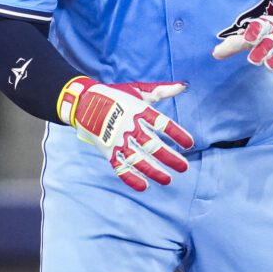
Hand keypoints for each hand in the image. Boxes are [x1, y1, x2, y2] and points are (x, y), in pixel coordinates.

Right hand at [57, 77, 193, 191]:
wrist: (83, 101)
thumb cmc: (114, 94)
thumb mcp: (138, 90)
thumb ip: (161, 90)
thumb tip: (184, 85)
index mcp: (138, 110)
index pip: (162, 124)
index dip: (176, 134)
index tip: (189, 144)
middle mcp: (129, 126)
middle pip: (152, 145)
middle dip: (169, 157)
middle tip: (184, 167)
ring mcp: (117, 139)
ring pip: (137, 159)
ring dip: (153, 171)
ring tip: (167, 179)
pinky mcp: (107, 150)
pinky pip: (119, 166)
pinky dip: (130, 177)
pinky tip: (144, 186)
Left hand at [212, 7, 272, 87]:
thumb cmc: (270, 34)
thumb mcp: (254, 35)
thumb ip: (235, 44)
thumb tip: (215, 53)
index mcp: (267, 28)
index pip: (260, 27)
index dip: (254, 32)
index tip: (248, 37)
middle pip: (271, 42)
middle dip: (264, 49)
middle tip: (253, 59)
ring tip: (271, 65)